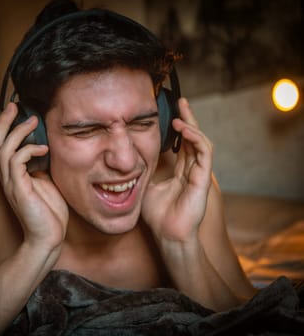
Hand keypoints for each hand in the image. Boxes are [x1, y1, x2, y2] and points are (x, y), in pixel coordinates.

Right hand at [0, 103, 68, 250]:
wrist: (48, 238)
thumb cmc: (48, 213)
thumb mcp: (44, 183)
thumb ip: (38, 166)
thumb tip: (42, 149)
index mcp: (9, 177)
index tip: (3, 113)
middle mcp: (5, 179)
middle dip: (2, 122)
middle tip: (12, 106)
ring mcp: (10, 183)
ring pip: (2, 149)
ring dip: (17, 131)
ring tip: (32, 120)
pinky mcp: (18, 188)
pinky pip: (16, 160)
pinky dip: (29, 149)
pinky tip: (44, 148)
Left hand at [142, 98, 212, 241]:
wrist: (167, 234)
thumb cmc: (157, 214)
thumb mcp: (146, 186)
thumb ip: (145, 171)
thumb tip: (131, 159)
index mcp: (180, 171)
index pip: (182, 143)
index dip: (179, 127)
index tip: (170, 112)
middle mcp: (191, 170)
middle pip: (193, 138)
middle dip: (188, 118)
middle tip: (182, 101)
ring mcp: (199, 174)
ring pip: (201, 142)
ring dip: (192, 126)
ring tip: (181, 114)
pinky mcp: (203, 179)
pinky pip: (204, 153)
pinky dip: (196, 139)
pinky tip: (185, 130)